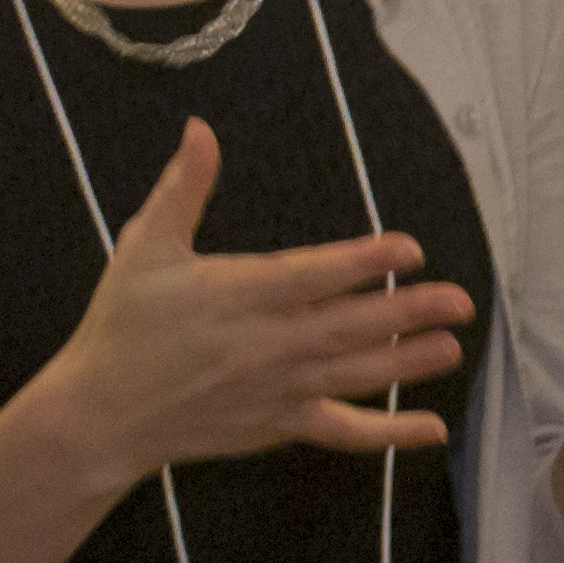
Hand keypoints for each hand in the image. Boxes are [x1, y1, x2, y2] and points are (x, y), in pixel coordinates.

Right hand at [48, 120, 469, 472]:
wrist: (101, 413)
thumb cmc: (124, 323)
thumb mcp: (146, 245)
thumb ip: (183, 187)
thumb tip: (200, 128)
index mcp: (241, 294)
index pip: (316, 276)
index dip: (366, 264)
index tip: (409, 249)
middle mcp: (268, 344)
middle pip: (350, 327)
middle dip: (410, 313)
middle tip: (462, 301)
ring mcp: (278, 390)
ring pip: (356, 375)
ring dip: (409, 362)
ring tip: (454, 346)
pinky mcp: (279, 425)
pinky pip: (343, 431)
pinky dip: (389, 435)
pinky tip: (430, 429)